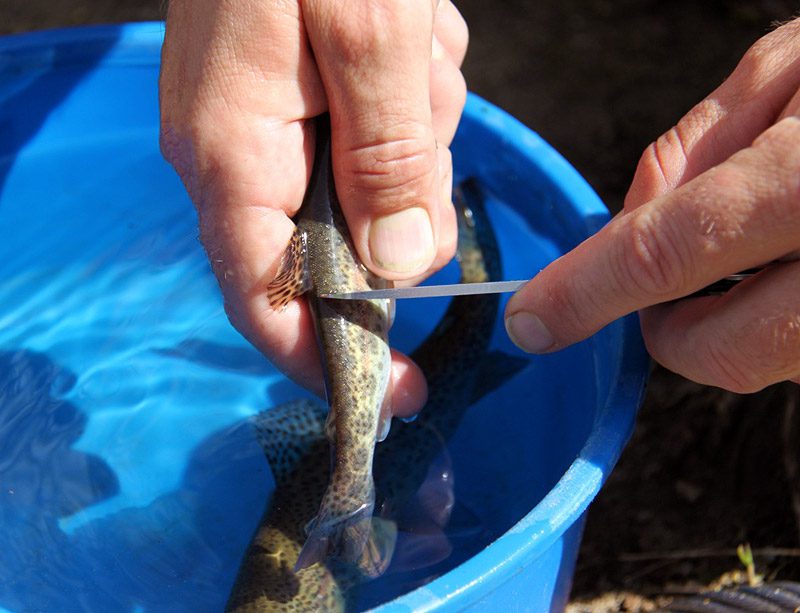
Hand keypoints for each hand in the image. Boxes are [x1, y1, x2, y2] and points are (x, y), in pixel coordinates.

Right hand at [159, 0, 467, 413]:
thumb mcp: (371, 34)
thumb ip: (388, 158)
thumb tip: (402, 267)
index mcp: (233, 152)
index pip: (267, 301)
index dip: (332, 358)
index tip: (400, 394)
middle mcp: (235, 151)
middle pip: (338, 243)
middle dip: (403, 192)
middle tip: (419, 99)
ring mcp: (265, 122)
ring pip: (367, 185)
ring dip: (412, 126)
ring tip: (407, 45)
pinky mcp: (297, 94)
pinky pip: (370, 133)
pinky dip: (406, 95)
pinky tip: (405, 36)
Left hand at [505, 18, 799, 391]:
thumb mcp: (796, 63)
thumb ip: (698, 145)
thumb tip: (629, 217)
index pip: (668, 253)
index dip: (587, 292)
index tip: (535, 318)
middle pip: (720, 348)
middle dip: (665, 328)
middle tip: (652, 285)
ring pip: (768, 359)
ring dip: (726, 318)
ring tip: (754, 240)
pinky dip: (776, 314)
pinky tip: (787, 248)